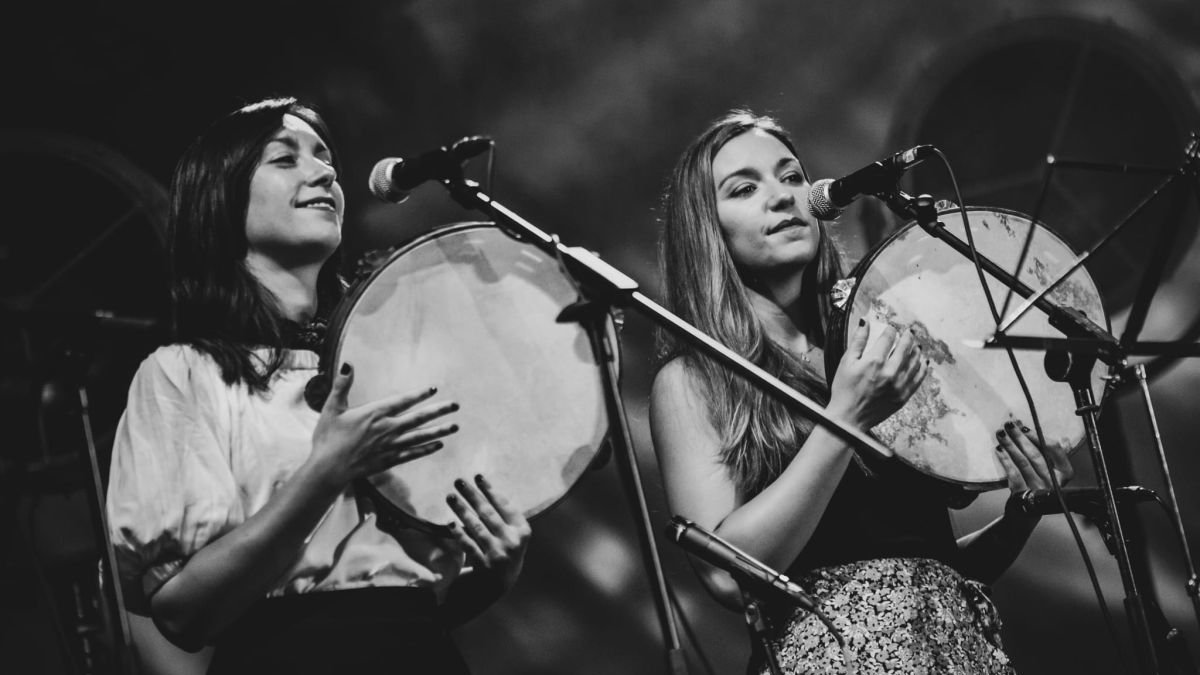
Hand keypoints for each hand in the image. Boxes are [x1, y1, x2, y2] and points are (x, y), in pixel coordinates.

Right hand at [308, 362, 458, 488]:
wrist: (328, 469)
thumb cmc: (328, 438)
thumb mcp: (332, 408)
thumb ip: (342, 386)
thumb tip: (348, 364)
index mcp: (374, 414)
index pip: (402, 401)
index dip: (419, 394)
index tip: (434, 389)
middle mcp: (386, 429)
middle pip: (418, 418)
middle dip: (439, 410)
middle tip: (455, 405)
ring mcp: (390, 446)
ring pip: (420, 436)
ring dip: (439, 430)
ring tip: (455, 426)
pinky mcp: (389, 460)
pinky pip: (413, 453)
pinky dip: (427, 448)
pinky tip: (439, 444)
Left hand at [445, 474, 531, 592]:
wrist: (494, 589)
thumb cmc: (500, 554)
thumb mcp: (509, 537)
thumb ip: (502, 518)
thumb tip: (481, 489)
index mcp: (523, 531)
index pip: (505, 505)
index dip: (490, 490)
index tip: (477, 476)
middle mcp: (513, 542)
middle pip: (489, 513)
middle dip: (472, 495)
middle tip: (458, 481)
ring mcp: (500, 555)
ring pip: (477, 527)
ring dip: (462, 510)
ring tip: (450, 497)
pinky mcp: (485, 567)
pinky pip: (469, 546)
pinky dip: (459, 534)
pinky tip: (450, 524)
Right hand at [827, 319, 927, 428]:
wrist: (848, 419)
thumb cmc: (844, 391)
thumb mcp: (846, 363)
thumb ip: (857, 341)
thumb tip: (864, 323)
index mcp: (874, 362)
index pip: (888, 338)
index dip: (891, 330)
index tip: (891, 328)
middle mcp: (889, 372)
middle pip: (905, 348)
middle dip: (908, 337)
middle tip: (909, 332)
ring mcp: (898, 385)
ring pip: (914, 362)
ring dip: (917, 351)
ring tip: (916, 345)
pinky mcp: (903, 397)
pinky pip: (918, 379)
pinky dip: (922, 368)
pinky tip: (923, 362)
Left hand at [995, 419, 1073, 492]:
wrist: (1028, 510)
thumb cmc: (1039, 483)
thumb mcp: (1050, 469)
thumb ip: (1050, 452)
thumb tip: (1048, 433)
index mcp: (1064, 472)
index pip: (1054, 448)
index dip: (1037, 436)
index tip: (1023, 427)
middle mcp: (1054, 481)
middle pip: (1036, 454)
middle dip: (1020, 437)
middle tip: (1008, 425)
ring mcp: (1039, 488)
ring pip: (1023, 462)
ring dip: (1010, 445)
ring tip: (1001, 434)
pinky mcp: (1024, 494)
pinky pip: (1014, 474)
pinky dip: (1005, 460)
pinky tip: (999, 450)